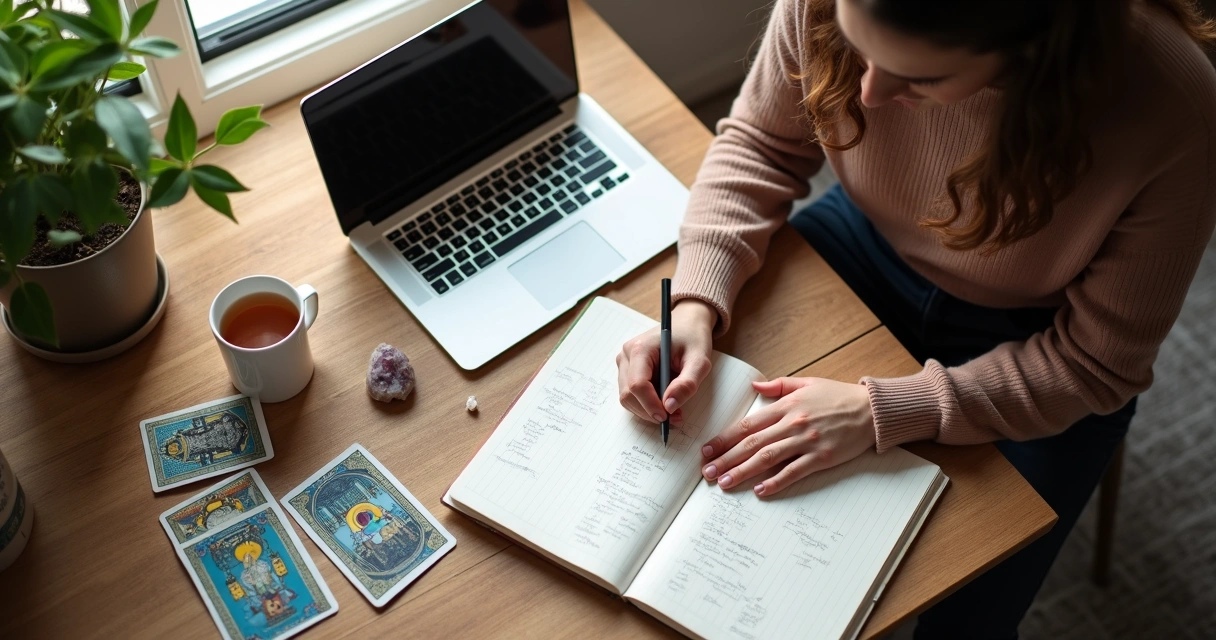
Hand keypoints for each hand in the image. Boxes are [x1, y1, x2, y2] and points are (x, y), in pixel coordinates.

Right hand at [616, 299, 716, 425]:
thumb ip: (687, 384)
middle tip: (675, 418)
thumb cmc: (693, 338)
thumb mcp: (699, 360)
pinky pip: (632, 395)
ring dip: (648, 410)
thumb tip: (670, 407)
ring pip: (627, 398)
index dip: (650, 405)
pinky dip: (646, 404)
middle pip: (628, 395)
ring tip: (673, 411)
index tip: (667, 416)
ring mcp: (625, 363)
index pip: (637, 384)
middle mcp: (627, 355)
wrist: (687, 324)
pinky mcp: (627, 370)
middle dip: (650, 411)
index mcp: (640, 348)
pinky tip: (665, 401)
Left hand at [701, 377, 876, 495]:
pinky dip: (776, 482)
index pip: (747, 425)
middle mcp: (792, 424)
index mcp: (786, 406)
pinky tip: (760, 490)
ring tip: (724, 483)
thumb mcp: (807, 382)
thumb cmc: (838, 396)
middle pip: (752, 444)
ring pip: (767, 458)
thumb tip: (755, 384)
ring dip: (743, 472)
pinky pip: (793, 472)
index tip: (707, 450)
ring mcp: (806, 442)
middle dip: (726, 459)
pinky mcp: (821, 458)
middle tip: (707, 473)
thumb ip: (778, 385)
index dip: (724, 438)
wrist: (871, 410)